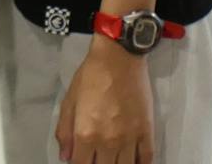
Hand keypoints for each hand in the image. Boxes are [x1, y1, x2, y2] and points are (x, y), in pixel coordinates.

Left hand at [56, 40, 155, 163]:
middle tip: (97, 155)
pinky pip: (146, 159)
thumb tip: (66, 157)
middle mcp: (108, 142)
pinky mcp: (147, 132)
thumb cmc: (91, 77)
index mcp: (86, 134)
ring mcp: (130, 139)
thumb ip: (65, 131)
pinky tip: (133, 161)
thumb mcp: (69, 101)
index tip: (82, 159)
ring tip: (113, 158)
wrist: (118, 58)